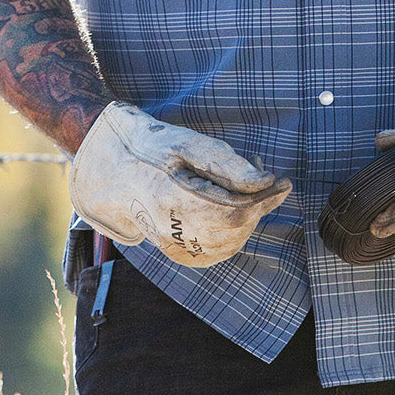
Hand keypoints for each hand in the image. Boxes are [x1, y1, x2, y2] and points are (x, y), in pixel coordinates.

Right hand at [69, 102, 291, 267]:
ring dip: (248, 220)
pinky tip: (234, 209)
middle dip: (258, 207)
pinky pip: (214, 252)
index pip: (231, 212)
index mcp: (170, 197)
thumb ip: (227, 164)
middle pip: (232, 231)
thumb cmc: (150, 146)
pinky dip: (233, 234)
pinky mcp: (172, 250)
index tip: (283, 183)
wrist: (111, 165)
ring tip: (246, 189)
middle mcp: (166, 228)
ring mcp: (168, 244)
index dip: (263, 200)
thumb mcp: (187, 142)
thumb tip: (265, 181)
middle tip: (265, 179)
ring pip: (227, 245)